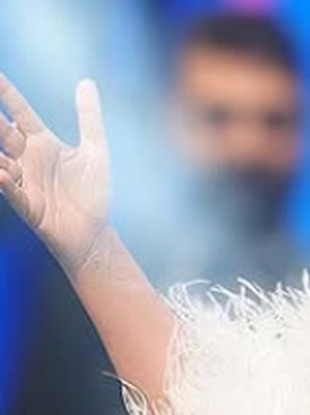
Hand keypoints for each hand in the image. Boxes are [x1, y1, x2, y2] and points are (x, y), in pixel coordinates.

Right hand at [0, 73, 110, 269]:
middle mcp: (27, 158)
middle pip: (1, 130)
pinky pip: (12, 191)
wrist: (95, 234)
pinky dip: (6, 182)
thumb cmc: (93, 194)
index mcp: (41, 142)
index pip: (18, 110)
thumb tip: (86, 81)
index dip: (5, 92)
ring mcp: (24, 181)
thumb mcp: (96, 151)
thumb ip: (89, 117)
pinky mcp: (28, 206)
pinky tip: (3, 172)